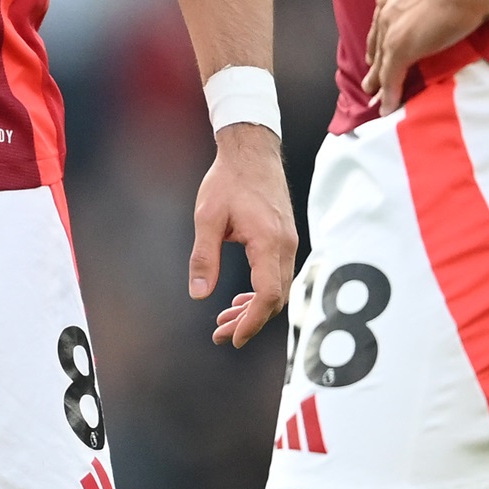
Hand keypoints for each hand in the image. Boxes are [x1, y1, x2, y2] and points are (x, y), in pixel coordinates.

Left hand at [192, 120, 297, 346]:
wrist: (252, 150)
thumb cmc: (228, 180)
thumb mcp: (207, 218)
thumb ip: (204, 257)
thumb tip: (199, 294)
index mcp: (268, 241)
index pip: (267, 295)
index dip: (251, 321)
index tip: (233, 338)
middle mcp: (285, 244)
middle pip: (275, 298)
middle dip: (249, 321)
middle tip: (221, 335)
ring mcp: (289, 241)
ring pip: (278, 289)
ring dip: (254, 308)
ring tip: (225, 320)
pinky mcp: (286, 237)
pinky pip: (278, 275)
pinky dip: (261, 291)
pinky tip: (241, 297)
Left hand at [366, 0, 488, 110]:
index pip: (388, 7)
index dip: (386, 24)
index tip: (385, 35)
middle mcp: (391, 2)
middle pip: (377, 34)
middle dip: (375, 54)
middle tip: (372, 72)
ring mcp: (393, 26)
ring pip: (379, 58)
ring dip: (377, 78)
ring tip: (374, 95)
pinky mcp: (401, 47)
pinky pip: (391, 76)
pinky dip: (388, 93)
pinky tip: (387, 109)